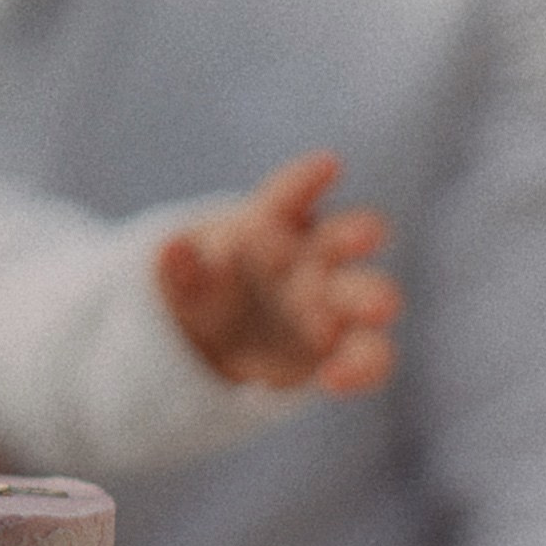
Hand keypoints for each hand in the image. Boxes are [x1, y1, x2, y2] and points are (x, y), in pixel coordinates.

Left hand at [157, 152, 398, 394]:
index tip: (326, 165)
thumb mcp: (183, 283)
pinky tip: (335, 380)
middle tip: (362, 235)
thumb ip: (183, 269)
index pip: (289, 196)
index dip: (306, 180)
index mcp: (275, 226)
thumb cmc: (202, 294)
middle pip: (349, 236)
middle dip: (359, 232)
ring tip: (377, 311)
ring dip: (375, 301)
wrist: (208, 348)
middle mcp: (314, 260)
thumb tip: (169, 249)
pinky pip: (364, 359)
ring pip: (370, 296)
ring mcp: (332, 306)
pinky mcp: (339, 353)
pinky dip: (358, 369)